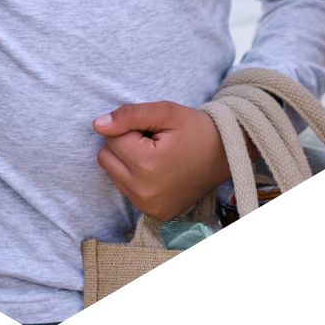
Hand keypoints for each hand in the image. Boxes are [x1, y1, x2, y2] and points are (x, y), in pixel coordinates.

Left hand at [92, 101, 229, 220]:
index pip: (111, 137)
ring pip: (112, 172)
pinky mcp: (154, 213)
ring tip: (156, 153)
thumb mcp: (165, 111)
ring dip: (128, 160)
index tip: (153, 129)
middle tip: (153, 140)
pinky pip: (126, 188)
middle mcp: (144, 192)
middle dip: (124, 143)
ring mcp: (149, 207)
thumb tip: (97, 125)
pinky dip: (135, 176)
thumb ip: (129, 115)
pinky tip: (158, 169)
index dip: (130, 126)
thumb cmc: (196, 129)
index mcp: (147, 165)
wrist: (226, 154)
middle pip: (106, 156)